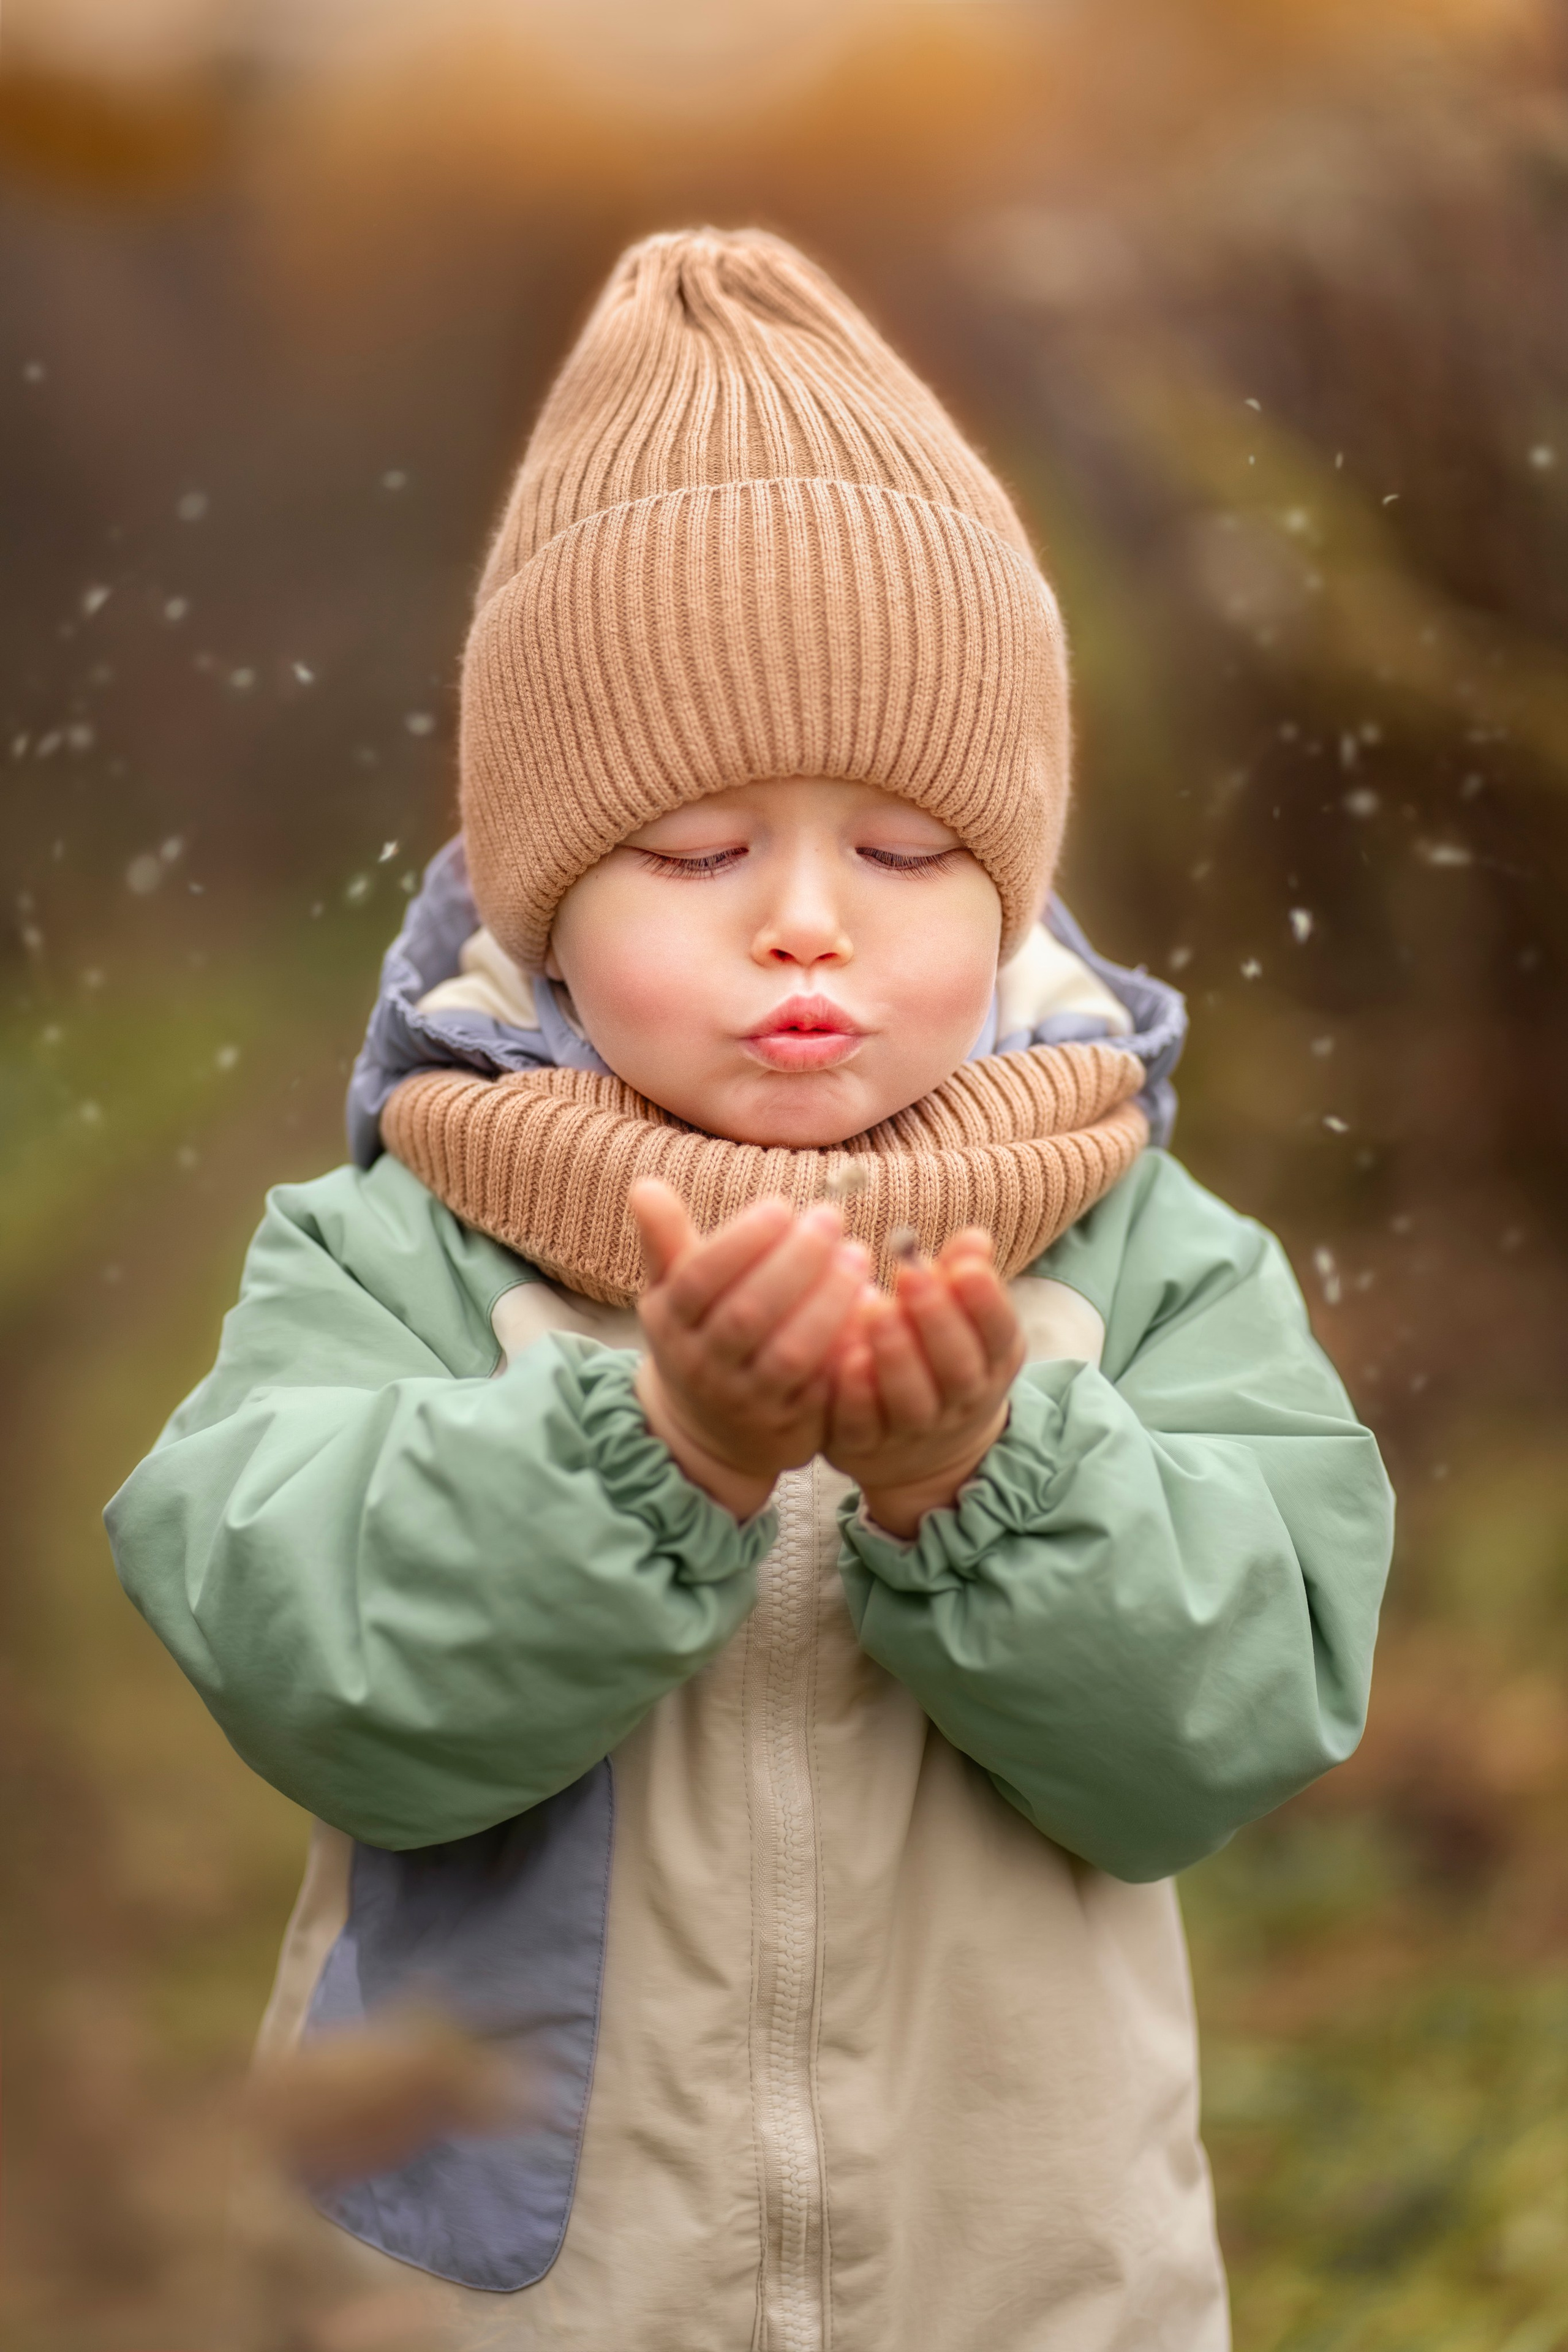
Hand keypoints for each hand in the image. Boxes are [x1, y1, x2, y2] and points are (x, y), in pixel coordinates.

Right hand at [630, 1180, 869, 1518]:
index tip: (782, 1205)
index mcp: (671, 1321)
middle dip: (794, 1263)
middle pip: (747, 1314)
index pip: (698, 1279)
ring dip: (828, 1302)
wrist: (708, 1429)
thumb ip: (664, 1238)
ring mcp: (747, 1398)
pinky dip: (845, 1346)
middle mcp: (703, 1364)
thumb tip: (644, 1184)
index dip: (741, 1241)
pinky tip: (869, 1306)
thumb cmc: (699, 1332)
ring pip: (789, 1353)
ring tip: (857, 1255)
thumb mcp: (673, 1290)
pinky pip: (822, 1386)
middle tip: (830, 1218)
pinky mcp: (790, 1423)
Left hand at [826, 1231, 1024, 1537]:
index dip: (985, 1303)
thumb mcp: (963, 1321)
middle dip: (935, 1320)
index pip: (998, 1334)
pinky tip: (847, 1357)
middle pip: (957, 1369)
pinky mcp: (864, 1445)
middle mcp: (959, 1401)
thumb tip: (974, 1239)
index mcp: (991, 1361)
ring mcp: (913, 1430)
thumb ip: (963, 1277)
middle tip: (910, 1275)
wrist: (920, 1451)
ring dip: (896, 1356)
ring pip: (911, 1401)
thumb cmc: (938, 1359)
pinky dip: (856, 1394)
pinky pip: (862, 1424)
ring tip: (876, 1308)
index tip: (964, 1267)